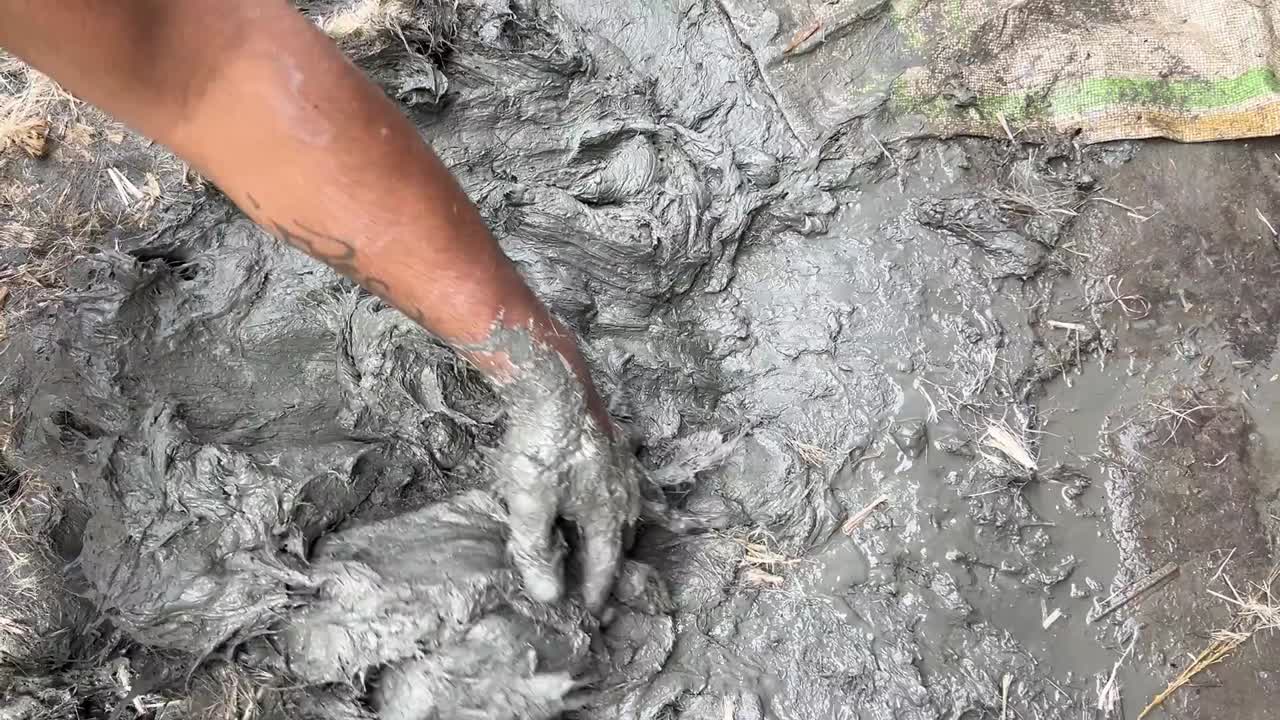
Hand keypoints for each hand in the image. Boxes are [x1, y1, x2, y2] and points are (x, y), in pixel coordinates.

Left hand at [493, 346, 640, 611]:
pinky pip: (623, 480)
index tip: (590, 614)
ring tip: (603, 545)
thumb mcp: (529, 504)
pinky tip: (610, 489)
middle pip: (622, 539)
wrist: (554, 382)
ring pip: (626, 509)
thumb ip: (537, 552)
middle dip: (611, 564)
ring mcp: (624, 464)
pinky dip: (617, 496)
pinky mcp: (615, 440)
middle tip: (596, 585)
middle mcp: (624, 493)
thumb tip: (548, 595)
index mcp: (606, 515)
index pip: (605, 565)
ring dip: (616, 532)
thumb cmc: (540, 446)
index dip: (596, 592)